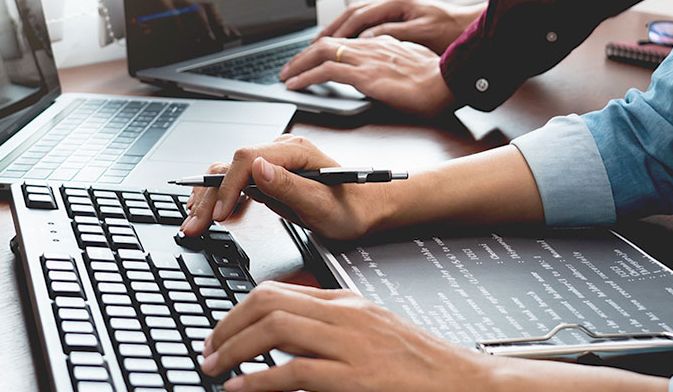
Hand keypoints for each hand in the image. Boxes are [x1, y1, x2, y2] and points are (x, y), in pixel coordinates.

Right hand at [180, 135, 391, 239]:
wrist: (366, 210)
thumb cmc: (353, 207)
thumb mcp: (324, 204)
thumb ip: (289, 186)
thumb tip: (257, 168)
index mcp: (294, 151)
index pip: (246, 158)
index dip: (228, 186)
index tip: (220, 214)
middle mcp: (279, 151)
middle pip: (230, 165)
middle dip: (209, 196)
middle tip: (194, 226)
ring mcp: (271, 163)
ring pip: (226, 173)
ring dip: (207, 197)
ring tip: (192, 223)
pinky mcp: (266, 177)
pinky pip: (234, 182)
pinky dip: (216, 197)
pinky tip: (204, 211)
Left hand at [201, 282, 672, 391]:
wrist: (465, 385)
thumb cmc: (419, 368)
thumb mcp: (373, 335)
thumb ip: (333, 329)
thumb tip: (287, 337)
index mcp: (346, 304)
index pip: (276, 291)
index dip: (236, 311)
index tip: (218, 334)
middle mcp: (344, 316)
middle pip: (266, 304)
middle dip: (226, 328)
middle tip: (207, 354)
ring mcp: (349, 345)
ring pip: (272, 330)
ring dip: (232, 352)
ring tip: (215, 371)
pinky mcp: (353, 377)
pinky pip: (290, 372)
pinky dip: (256, 381)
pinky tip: (239, 391)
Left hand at [278, 36, 456, 115]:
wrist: (448, 82)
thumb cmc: (437, 79)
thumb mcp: (412, 65)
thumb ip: (394, 64)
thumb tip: (386, 72)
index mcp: (381, 43)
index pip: (344, 41)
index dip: (322, 49)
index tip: (309, 59)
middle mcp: (370, 45)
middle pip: (327, 42)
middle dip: (303, 55)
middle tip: (288, 68)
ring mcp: (366, 58)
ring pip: (321, 52)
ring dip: (298, 64)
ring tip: (285, 76)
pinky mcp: (365, 75)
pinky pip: (326, 71)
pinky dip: (306, 76)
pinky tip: (295, 85)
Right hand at [319, 0, 483, 52]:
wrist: (473, 28)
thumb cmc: (452, 32)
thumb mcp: (421, 34)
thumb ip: (391, 34)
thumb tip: (364, 38)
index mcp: (397, 3)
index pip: (357, 17)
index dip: (337, 33)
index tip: (321, 46)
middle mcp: (393, 1)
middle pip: (352, 13)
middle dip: (330, 31)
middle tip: (311, 47)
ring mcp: (396, 8)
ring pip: (357, 17)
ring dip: (338, 31)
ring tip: (321, 46)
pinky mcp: (399, 17)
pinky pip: (367, 23)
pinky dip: (352, 33)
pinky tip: (345, 45)